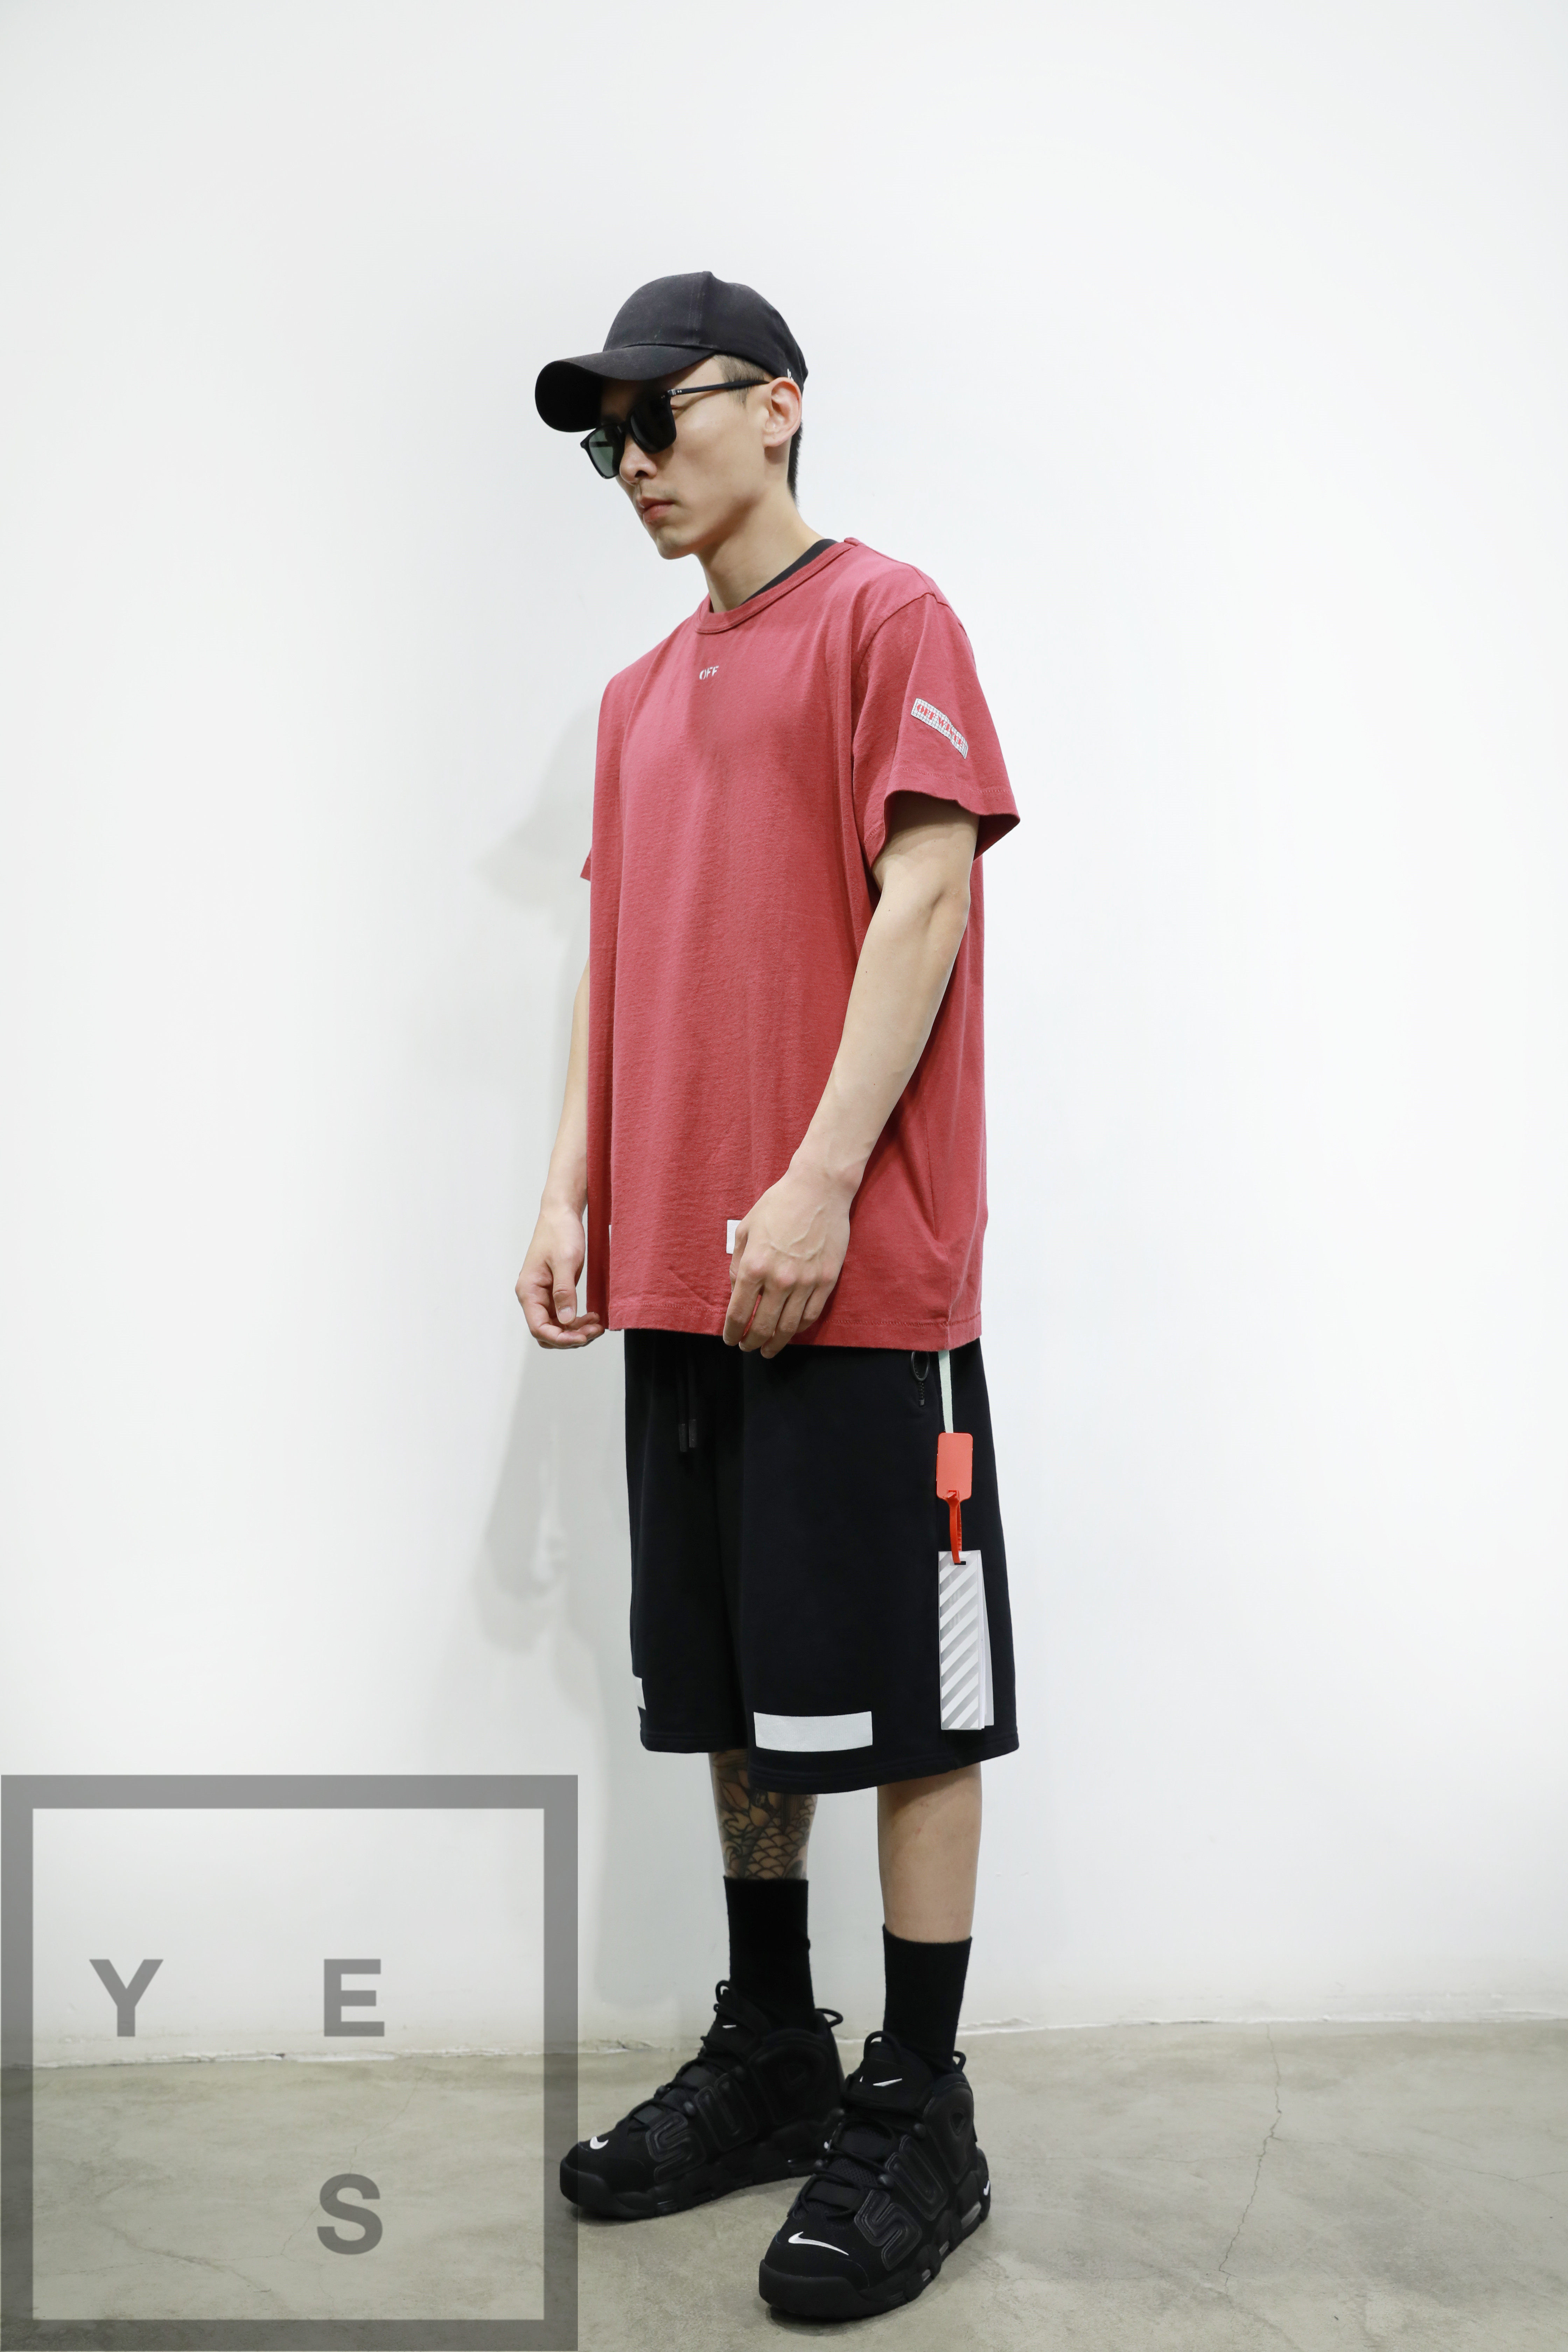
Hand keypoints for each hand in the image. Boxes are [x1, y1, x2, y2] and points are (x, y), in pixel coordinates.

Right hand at [516, 1202, 603, 1348]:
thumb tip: (567, 1320)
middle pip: (548, 1332)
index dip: (561, 1338)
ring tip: (597, 1324)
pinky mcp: (554, 1292)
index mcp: (528, 1291)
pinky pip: (563, 1316)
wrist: (561, 1214)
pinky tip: (592, 1316)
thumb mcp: (565, 1261)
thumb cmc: (559, 1232)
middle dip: (571, 1337)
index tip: (583, 1337)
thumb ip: (565, 1292)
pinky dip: (577, 1321)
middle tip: (595, 1330)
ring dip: (576, 1331)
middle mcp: (532, 1297)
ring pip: (557, 1327)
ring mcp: (543, 1296)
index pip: (539, 1328)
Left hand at [722, 1161, 850, 1355]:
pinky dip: (799, 1328)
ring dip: (776, 1343)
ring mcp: (806, 1282)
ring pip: (789, 1326)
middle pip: (763, 1326)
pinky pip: (811, 1314)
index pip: (738, 1313)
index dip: (732, 1332)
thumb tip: (737, 1289)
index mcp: (754, 1266)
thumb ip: (738, 1263)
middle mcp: (779, 1279)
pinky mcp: (827, 1280)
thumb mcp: (746, 1229)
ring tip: (768, 1349)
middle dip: (752, 1343)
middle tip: (747, 1348)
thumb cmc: (778, 1204)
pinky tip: (791, 1331)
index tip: (730, 1339)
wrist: (819, 1189)